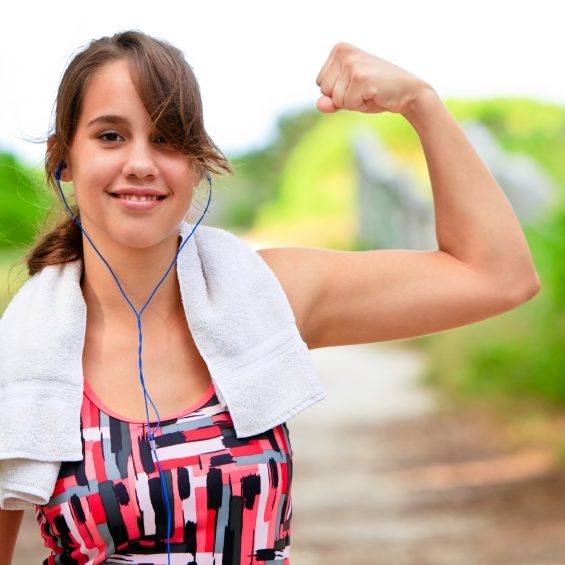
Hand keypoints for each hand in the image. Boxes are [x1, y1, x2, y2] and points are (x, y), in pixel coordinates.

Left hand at [316, 42, 430, 115]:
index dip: (338, 92)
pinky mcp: (360, 77)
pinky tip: (374, 94)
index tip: (356, 85)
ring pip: (336, 99)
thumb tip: (320, 104)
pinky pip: (347, 104)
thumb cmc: (376, 92)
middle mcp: (343, 52)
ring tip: (369, 91)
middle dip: (343, 98)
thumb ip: (330, 100)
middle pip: (325, 91)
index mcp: (339, 50)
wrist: (408, 92)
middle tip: (364, 89)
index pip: (320, 84)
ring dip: (352, 102)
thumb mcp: (347, 96)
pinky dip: (360, 105)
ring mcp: (352, 64)